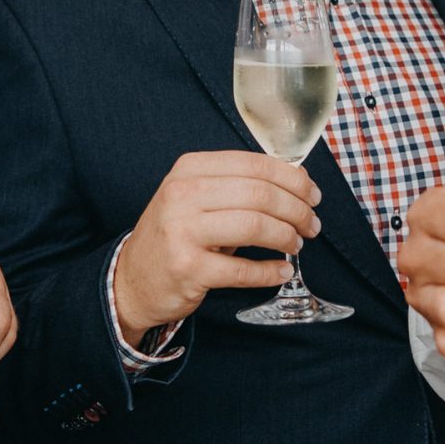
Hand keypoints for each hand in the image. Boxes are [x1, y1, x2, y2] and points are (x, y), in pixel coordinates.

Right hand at [113, 151, 321, 334]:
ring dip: (286, 237)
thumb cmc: (176, 235)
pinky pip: (243, 270)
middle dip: (296, 209)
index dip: (292, 179)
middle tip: (311, 224)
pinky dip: (270, 271)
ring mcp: (182, 232)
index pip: (254, 165)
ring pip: (255, 226)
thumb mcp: (195, 197)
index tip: (312, 195)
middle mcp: (182, 195)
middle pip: (259, 194)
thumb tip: (296, 182)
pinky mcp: (187, 269)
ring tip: (296, 244)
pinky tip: (282, 271)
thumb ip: (237, 185)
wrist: (132, 279)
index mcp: (189, 169)